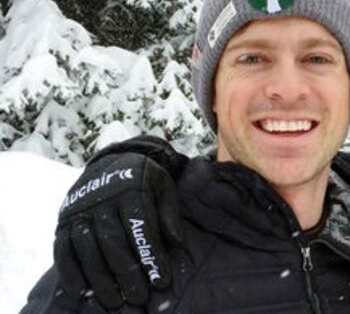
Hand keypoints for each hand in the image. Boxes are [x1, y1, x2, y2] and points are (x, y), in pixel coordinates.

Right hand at [54, 136, 186, 307]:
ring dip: (99, 278)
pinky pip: (62, 249)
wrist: (112, 161)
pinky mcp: (63, 221)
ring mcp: (79, 210)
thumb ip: (170, 214)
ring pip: (86, 247)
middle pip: (112, 240)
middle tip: (140, 297)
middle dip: (127, 272)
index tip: (161, 280)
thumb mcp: (163, 186)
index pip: (140, 225)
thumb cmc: (145, 180)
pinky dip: (70, 272)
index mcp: (131, 189)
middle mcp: (102, 199)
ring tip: (115, 301)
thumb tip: (177, 243)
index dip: (150, 254)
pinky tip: (81, 293)